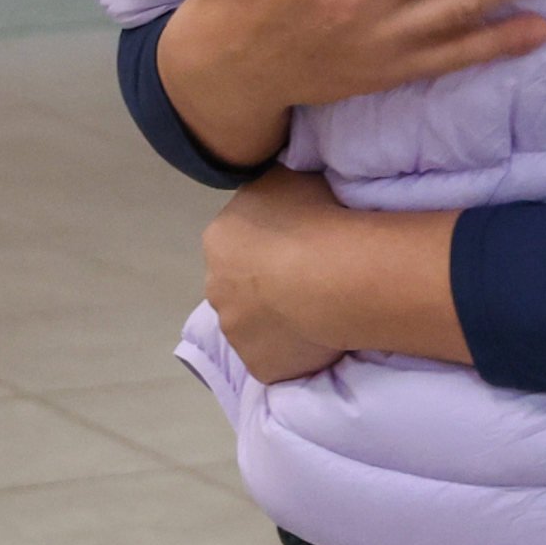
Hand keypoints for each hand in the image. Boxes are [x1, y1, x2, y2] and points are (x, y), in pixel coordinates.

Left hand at [204, 171, 354, 382]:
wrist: (329, 277)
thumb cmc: (310, 219)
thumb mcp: (286, 177)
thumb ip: (269, 189)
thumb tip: (270, 196)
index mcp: (219, 241)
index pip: (236, 244)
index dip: (267, 245)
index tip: (296, 246)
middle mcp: (216, 289)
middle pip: (239, 288)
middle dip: (265, 286)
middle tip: (306, 279)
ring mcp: (236, 334)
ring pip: (255, 326)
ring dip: (278, 320)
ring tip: (317, 308)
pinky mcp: (261, 367)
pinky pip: (278, 357)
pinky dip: (293, 350)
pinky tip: (319, 336)